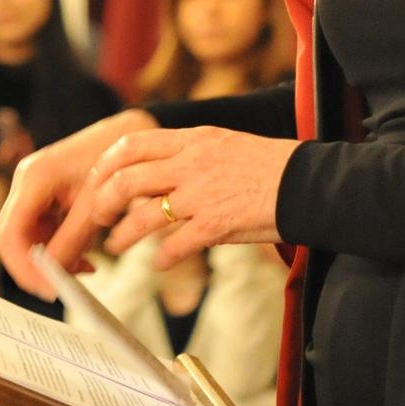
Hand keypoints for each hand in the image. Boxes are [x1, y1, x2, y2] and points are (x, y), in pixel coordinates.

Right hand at [0, 108, 156, 296]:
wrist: (131, 135)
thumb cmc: (116, 161)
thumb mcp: (95, 205)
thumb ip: (71, 242)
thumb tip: (53, 278)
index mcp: (33, 177)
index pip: (9, 234)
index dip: (24, 267)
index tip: (48, 288)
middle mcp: (25, 182)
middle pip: (12, 239)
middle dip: (35, 267)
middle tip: (65, 287)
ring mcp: (31, 188)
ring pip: (26, 238)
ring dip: (49, 260)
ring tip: (84, 268)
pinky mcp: (42, 196)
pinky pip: (40, 231)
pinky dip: (58, 248)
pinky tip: (83, 255)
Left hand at [74, 127, 298, 268]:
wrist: (308, 182)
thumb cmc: (269, 164)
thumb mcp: (223, 143)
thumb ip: (189, 152)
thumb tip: (158, 165)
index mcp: (192, 140)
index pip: (132, 144)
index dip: (106, 164)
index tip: (97, 180)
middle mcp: (191, 164)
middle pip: (126, 179)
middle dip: (103, 202)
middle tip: (99, 216)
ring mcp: (202, 195)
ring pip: (144, 216)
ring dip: (124, 235)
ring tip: (116, 247)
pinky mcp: (216, 225)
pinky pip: (176, 245)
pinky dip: (162, 258)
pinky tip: (159, 264)